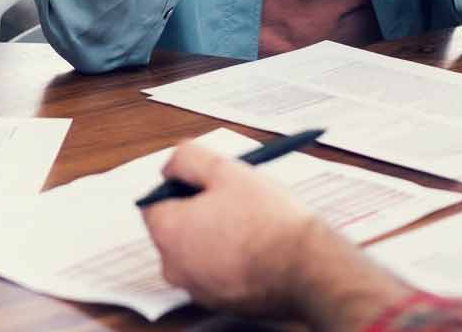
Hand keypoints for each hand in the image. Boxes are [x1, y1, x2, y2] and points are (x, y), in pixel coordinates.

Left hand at [140, 140, 324, 317]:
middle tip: (231, 198)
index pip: (154, 201)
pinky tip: (256, 246)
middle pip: (174, 228)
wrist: (307, 269)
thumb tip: (172, 165)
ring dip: (213, 234)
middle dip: (197, 210)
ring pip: (195, 251)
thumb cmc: (269, 221)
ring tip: (249, 222)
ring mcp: (196, 289)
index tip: (205, 181)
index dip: (179, 185)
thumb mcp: (226, 170)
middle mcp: (174, 267)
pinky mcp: (220, 303)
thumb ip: (188, 159)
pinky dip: (227, 258)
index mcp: (168, 232)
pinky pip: (214, 272)